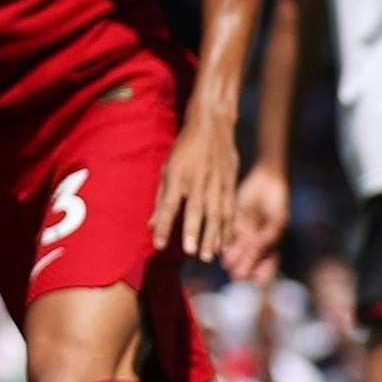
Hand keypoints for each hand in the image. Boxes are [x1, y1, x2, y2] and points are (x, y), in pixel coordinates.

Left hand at [150, 111, 237, 262]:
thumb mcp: (167, 167)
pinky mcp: (230, 183)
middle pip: (196, 211)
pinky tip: (226, 243)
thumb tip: (151, 224)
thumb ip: (161, 197)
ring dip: (214, 236)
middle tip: (193, 254)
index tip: (159, 245)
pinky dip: (229, 227)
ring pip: (216, 213)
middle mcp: (198, 181)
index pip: (169, 205)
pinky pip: (230, 209)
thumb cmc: (184, 149)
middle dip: (195, 233)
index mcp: (178, 176)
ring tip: (211, 256)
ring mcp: (216, 182)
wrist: (212, 125)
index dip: (164, 226)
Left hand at [222, 163, 288, 282]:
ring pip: (239, 247)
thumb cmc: (279, 201)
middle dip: (245, 267)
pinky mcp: (234, 220)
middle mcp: (258, 238)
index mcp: (272, 241)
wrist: (268, 179)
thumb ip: (267, 239)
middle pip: (251, 257)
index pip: (269, 262)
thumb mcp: (276, 221)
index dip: (264, 272)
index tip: (258, 281)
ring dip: (233, 257)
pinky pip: (228, 234)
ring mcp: (247, 230)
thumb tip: (256, 255)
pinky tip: (218, 248)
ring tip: (227, 265)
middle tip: (237, 276)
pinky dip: (223, 242)